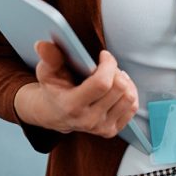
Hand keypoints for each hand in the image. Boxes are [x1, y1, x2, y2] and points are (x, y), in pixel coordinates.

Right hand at [14, 42, 138, 137]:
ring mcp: (101, 128)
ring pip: (129, 97)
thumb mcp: (47, 72)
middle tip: (107, 66)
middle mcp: (88, 120)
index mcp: (72, 106)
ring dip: (124, 81)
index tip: (103, 55)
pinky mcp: (111, 130)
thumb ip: (49, 58)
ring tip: (112, 76)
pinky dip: (129, 93)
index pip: (102, 83)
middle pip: (119, 88)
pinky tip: (117, 88)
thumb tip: (42, 45)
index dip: (108, 65)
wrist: (54, 115)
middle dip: (116, 70)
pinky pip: (132, 107)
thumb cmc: (53, 89)